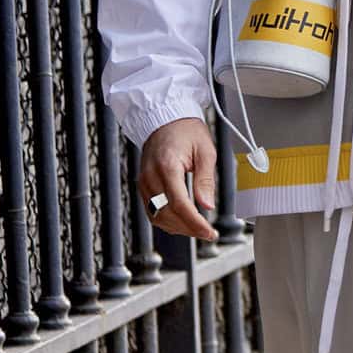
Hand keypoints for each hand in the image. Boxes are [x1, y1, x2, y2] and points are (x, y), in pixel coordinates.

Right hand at [138, 116, 217, 240]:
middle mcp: (151, 176)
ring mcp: (144, 182)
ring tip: (198, 229)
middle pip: (167, 215)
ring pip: (158, 217)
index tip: (209, 232)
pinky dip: (168, 221)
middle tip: (208, 234)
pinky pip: (152, 211)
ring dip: (178, 228)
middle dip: (189, 229)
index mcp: (167, 166)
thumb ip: (205, 180)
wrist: (165, 119)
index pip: (179, 204)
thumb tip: (207, 206)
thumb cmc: (186, 131)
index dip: (195, 223)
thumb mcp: (205, 151)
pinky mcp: (143, 186)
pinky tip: (183, 222)